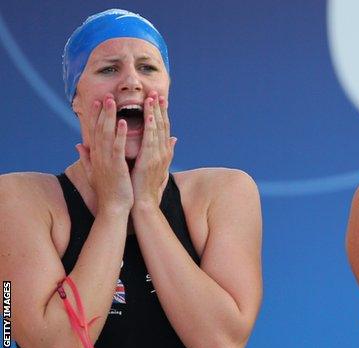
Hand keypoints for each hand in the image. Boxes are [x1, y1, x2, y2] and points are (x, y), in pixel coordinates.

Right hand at [76, 94, 133, 212]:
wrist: (114, 209)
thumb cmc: (107, 192)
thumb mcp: (94, 173)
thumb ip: (86, 158)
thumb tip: (78, 145)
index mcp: (96, 157)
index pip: (95, 133)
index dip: (96, 117)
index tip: (98, 103)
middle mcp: (98, 157)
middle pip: (99, 130)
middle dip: (102, 112)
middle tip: (106, 95)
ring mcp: (106, 161)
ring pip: (107, 135)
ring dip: (110, 117)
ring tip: (113, 102)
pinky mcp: (116, 167)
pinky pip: (117, 147)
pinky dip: (119, 134)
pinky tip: (123, 122)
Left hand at [130, 92, 176, 206]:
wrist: (143, 203)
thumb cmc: (146, 188)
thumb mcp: (158, 167)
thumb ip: (166, 152)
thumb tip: (174, 139)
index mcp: (163, 153)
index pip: (164, 129)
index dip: (162, 114)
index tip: (159, 100)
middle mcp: (163, 152)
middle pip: (163, 126)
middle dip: (160, 109)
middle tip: (157, 92)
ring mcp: (158, 156)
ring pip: (158, 130)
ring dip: (155, 113)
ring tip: (152, 98)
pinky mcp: (150, 160)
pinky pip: (151, 140)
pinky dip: (151, 127)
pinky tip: (149, 116)